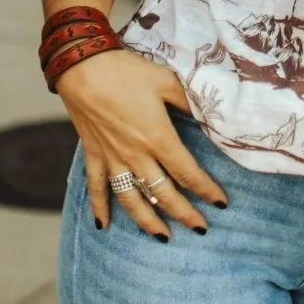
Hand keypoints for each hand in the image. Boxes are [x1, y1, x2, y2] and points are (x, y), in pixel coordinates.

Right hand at [57, 48, 227, 238]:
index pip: (188, 173)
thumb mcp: (167, 81)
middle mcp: (135, 155)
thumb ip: (188, 103)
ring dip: (148, 221)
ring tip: (163, 238)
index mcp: (158, 137)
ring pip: (132, 199)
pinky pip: (95, 188)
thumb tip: (208, 118)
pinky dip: (99, 208)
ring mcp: (112, 158)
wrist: (82, 65)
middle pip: (164, 194)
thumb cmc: (127, 71)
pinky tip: (103, 226)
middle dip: (184, 214)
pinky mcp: (93, 153)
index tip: (220, 203)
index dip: (206, 190)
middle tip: (201, 229)